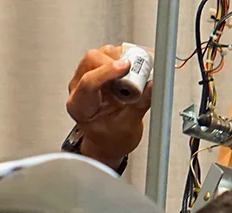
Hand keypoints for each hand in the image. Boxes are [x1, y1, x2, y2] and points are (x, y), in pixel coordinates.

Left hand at [67, 44, 154, 167]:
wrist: (108, 139)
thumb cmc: (110, 137)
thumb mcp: (128, 126)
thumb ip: (140, 104)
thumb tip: (153, 85)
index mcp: (80, 106)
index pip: (88, 82)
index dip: (108, 71)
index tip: (127, 67)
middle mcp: (79, 87)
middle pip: (92, 60)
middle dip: (116, 62)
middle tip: (135, 72)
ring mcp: (87, 75)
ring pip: (102, 53)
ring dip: (122, 58)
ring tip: (135, 75)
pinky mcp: (99, 68)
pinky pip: (111, 53)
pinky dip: (126, 56)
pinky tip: (134, 70)